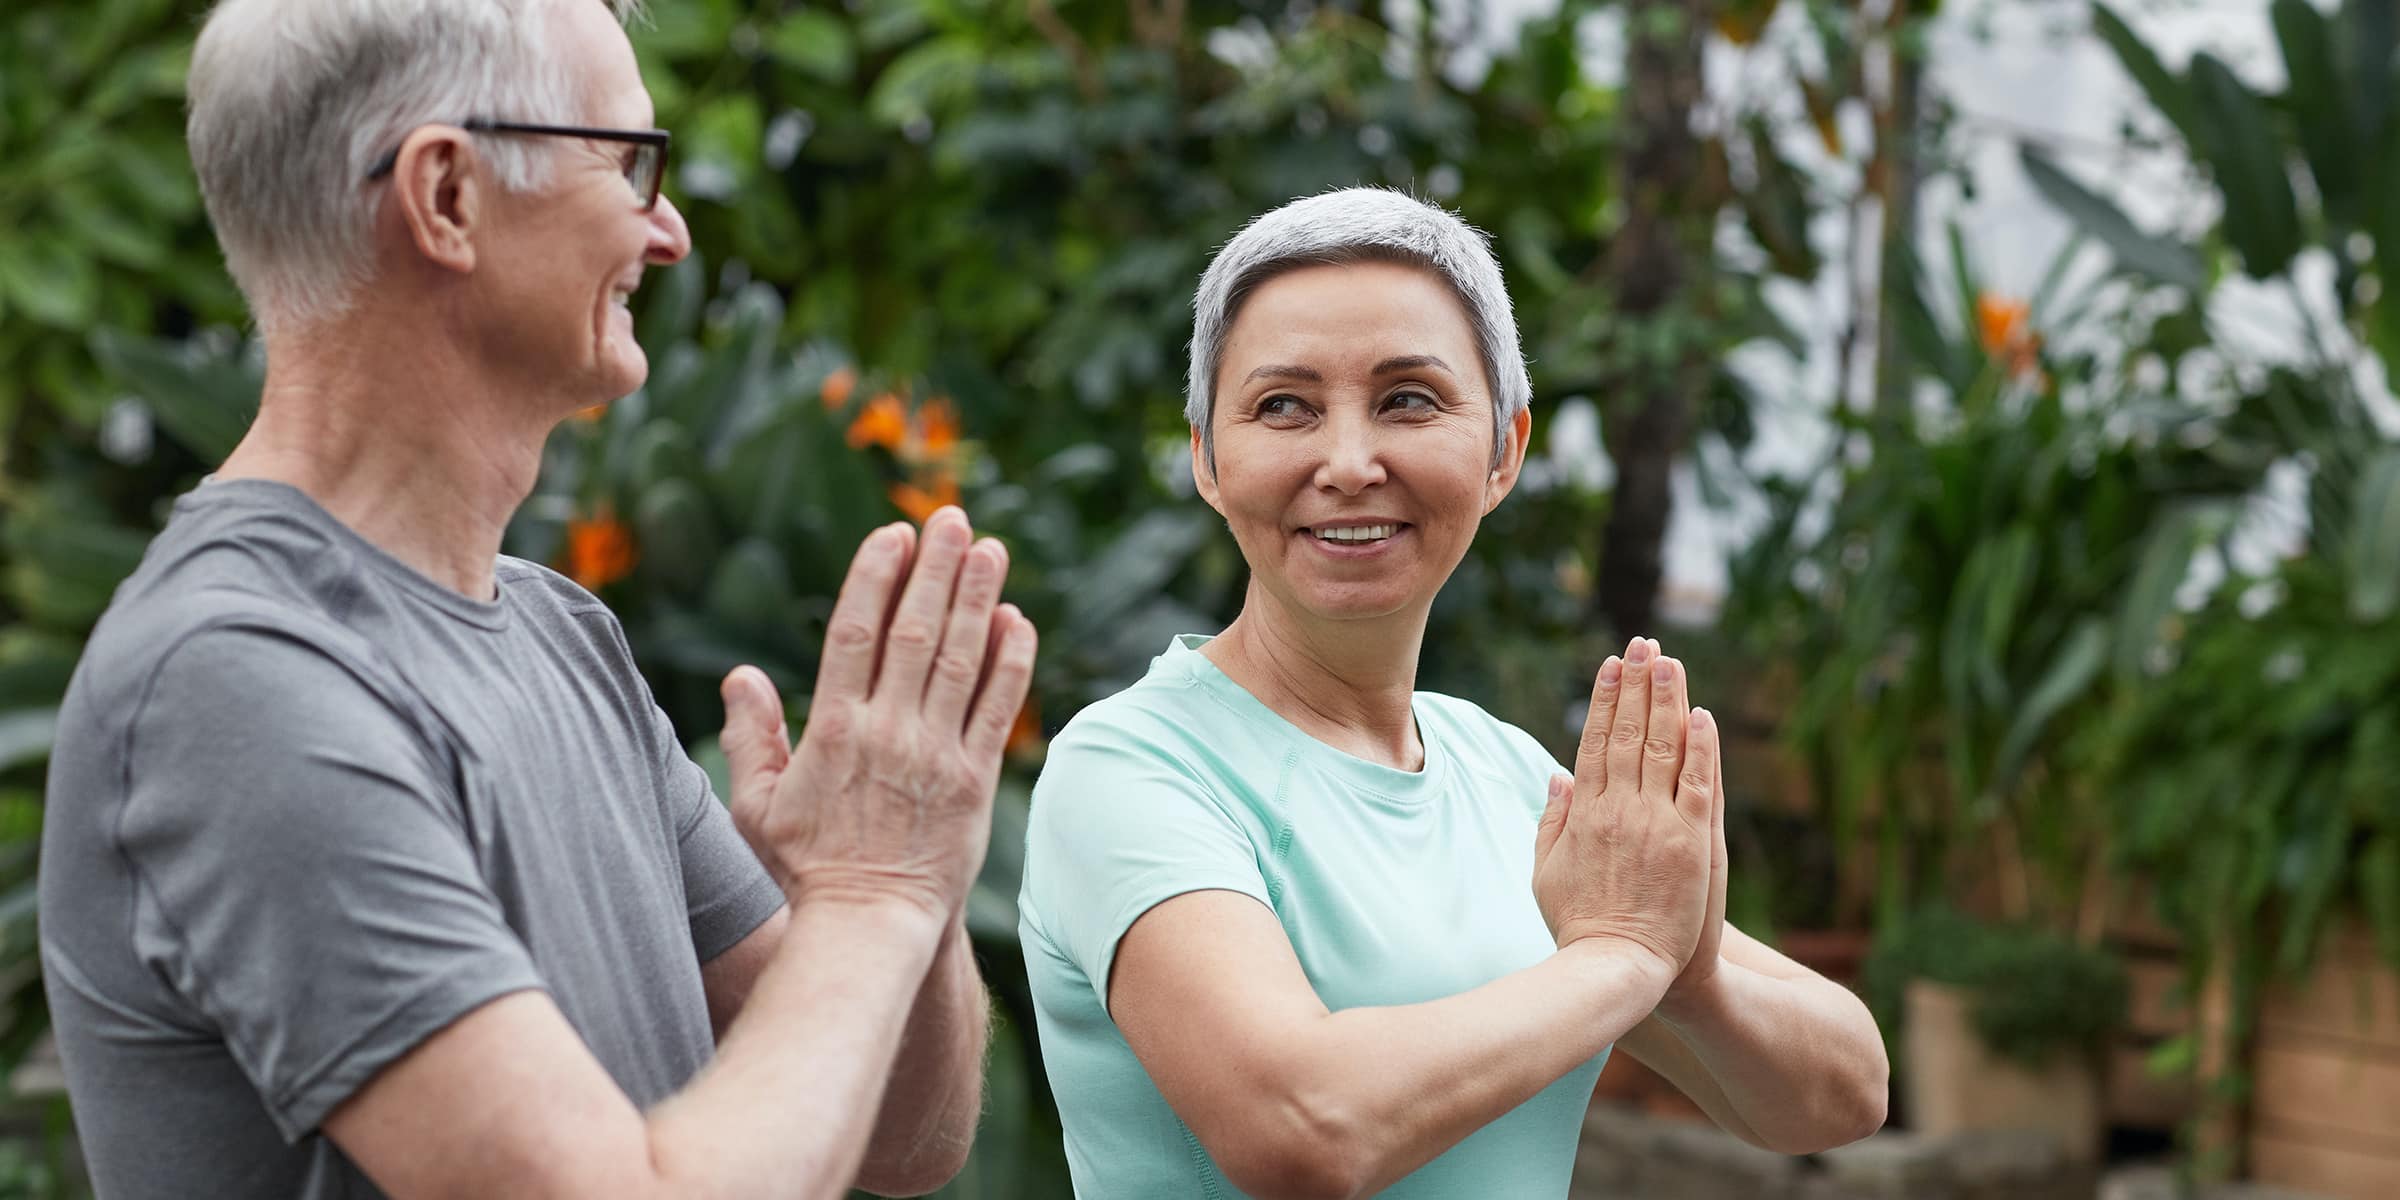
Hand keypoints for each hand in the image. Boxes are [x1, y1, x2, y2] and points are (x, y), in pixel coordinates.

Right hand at [718, 508, 1037, 922]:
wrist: (868, 926)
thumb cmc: (805, 869)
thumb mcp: (756, 805)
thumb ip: (752, 736)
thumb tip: (741, 675)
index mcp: (833, 729)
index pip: (855, 633)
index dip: (876, 577)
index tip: (893, 536)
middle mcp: (888, 732)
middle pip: (914, 632)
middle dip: (935, 569)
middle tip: (953, 517)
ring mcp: (936, 755)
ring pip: (960, 660)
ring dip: (977, 599)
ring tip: (991, 549)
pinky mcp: (975, 781)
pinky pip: (996, 711)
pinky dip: (1010, 663)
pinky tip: (1018, 621)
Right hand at [1532, 636, 1720, 988]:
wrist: (1617, 966)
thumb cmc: (1579, 924)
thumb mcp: (1544, 871)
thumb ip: (1551, 822)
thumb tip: (1559, 777)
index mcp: (1584, 815)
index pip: (1594, 743)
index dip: (1605, 701)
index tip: (1612, 666)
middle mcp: (1619, 810)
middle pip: (1628, 734)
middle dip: (1637, 685)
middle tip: (1643, 645)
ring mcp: (1657, 823)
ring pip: (1662, 748)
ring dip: (1666, 701)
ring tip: (1669, 661)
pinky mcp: (1691, 842)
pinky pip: (1698, 785)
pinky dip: (1701, 748)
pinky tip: (1701, 715)